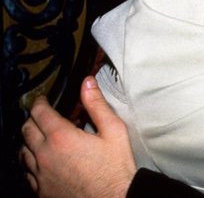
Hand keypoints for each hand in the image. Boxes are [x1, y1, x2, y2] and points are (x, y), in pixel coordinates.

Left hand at [21, 76, 134, 197]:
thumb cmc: (115, 168)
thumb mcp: (114, 131)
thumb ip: (97, 105)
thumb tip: (87, 82)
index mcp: (61, 137)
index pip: (40, 113)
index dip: (40, 103)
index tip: (44, 100)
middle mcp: (45, 155)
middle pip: (26, 130)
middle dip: (33, 120)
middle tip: (43, 116)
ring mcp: (40, 175)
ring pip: (23, 152)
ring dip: (30, 141)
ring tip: (41, 138)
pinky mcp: (41, 190)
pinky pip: (27, 173)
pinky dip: (31, 163)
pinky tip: (44, 162)